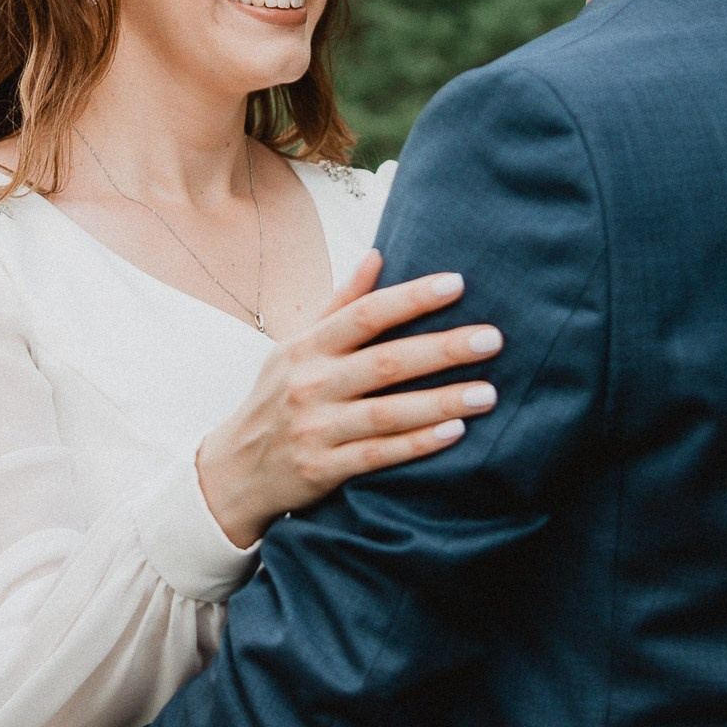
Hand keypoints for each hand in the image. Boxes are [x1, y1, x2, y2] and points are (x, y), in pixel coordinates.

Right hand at [195, 249, 501, 546]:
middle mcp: (309, 384)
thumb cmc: (276, 399)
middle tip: (492, 338)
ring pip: (387, 413)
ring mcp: (315, 428)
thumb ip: (340, 304)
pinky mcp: (322, 469)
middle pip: (385, 362)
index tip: (457, 283)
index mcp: (307, 347)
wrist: (233, 472)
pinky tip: (455, 433)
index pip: (364, 314)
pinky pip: (378, 456)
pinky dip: (417, 444)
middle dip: (441, 349)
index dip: (411, 297)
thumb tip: (377, 255)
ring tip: (488, 393)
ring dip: (441, 402)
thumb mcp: (296, 347)